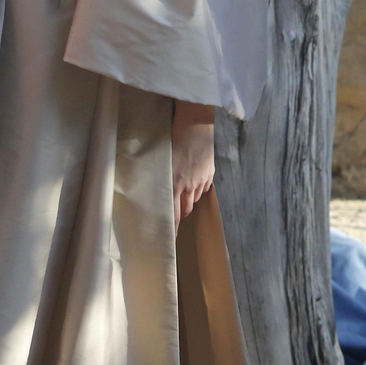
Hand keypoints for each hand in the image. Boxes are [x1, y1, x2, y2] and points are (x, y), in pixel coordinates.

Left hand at [172, 103, 215, 230]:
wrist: (194, 123)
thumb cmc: (172, 139)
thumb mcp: (162, 162)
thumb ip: (162, 181)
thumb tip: (156, 194)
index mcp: (174, 184)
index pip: (172, 216)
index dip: (170, 230)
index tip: (167, 241)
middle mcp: (188, 186)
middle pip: (184, 211)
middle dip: (178, 216)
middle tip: (172, 219)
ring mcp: (201, 180)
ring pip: (193, 201)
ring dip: (186, 202)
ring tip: (181, 196)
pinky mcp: (209, 174)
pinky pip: (202, 189)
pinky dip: (196, 190)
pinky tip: (192, 183)